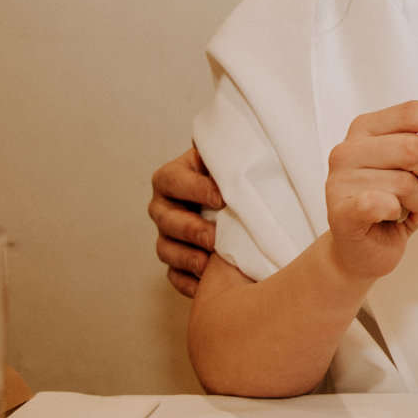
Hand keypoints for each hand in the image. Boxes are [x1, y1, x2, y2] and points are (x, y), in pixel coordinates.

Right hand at [149, 147, 223, 297]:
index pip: (174, 180)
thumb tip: (253, 131)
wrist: (238, 198)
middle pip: (165, 219)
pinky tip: (205, 287)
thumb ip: (232, 149)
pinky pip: (174, 276)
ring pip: (165, 249)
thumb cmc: (235, 174)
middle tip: (214, 237)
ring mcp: (168, 235)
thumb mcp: (230, 157)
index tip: (221, 196)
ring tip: (209, 265)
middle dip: (189, 229)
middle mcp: (165, 206)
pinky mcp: (176, 262)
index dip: (194, 189)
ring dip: (186, 258)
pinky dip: (188, 283)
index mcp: (174, 177)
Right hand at [324, 101, 417, 281]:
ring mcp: (341, 179)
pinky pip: (384, 203)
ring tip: (408, 210)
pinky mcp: (340, 211)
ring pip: (406, 182)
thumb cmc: (392, 207)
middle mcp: (350, 149)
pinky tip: (393, 217)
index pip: (412, 111)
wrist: (362, 251)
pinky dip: (401, 212)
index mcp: (368, 128)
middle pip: (414, 147)